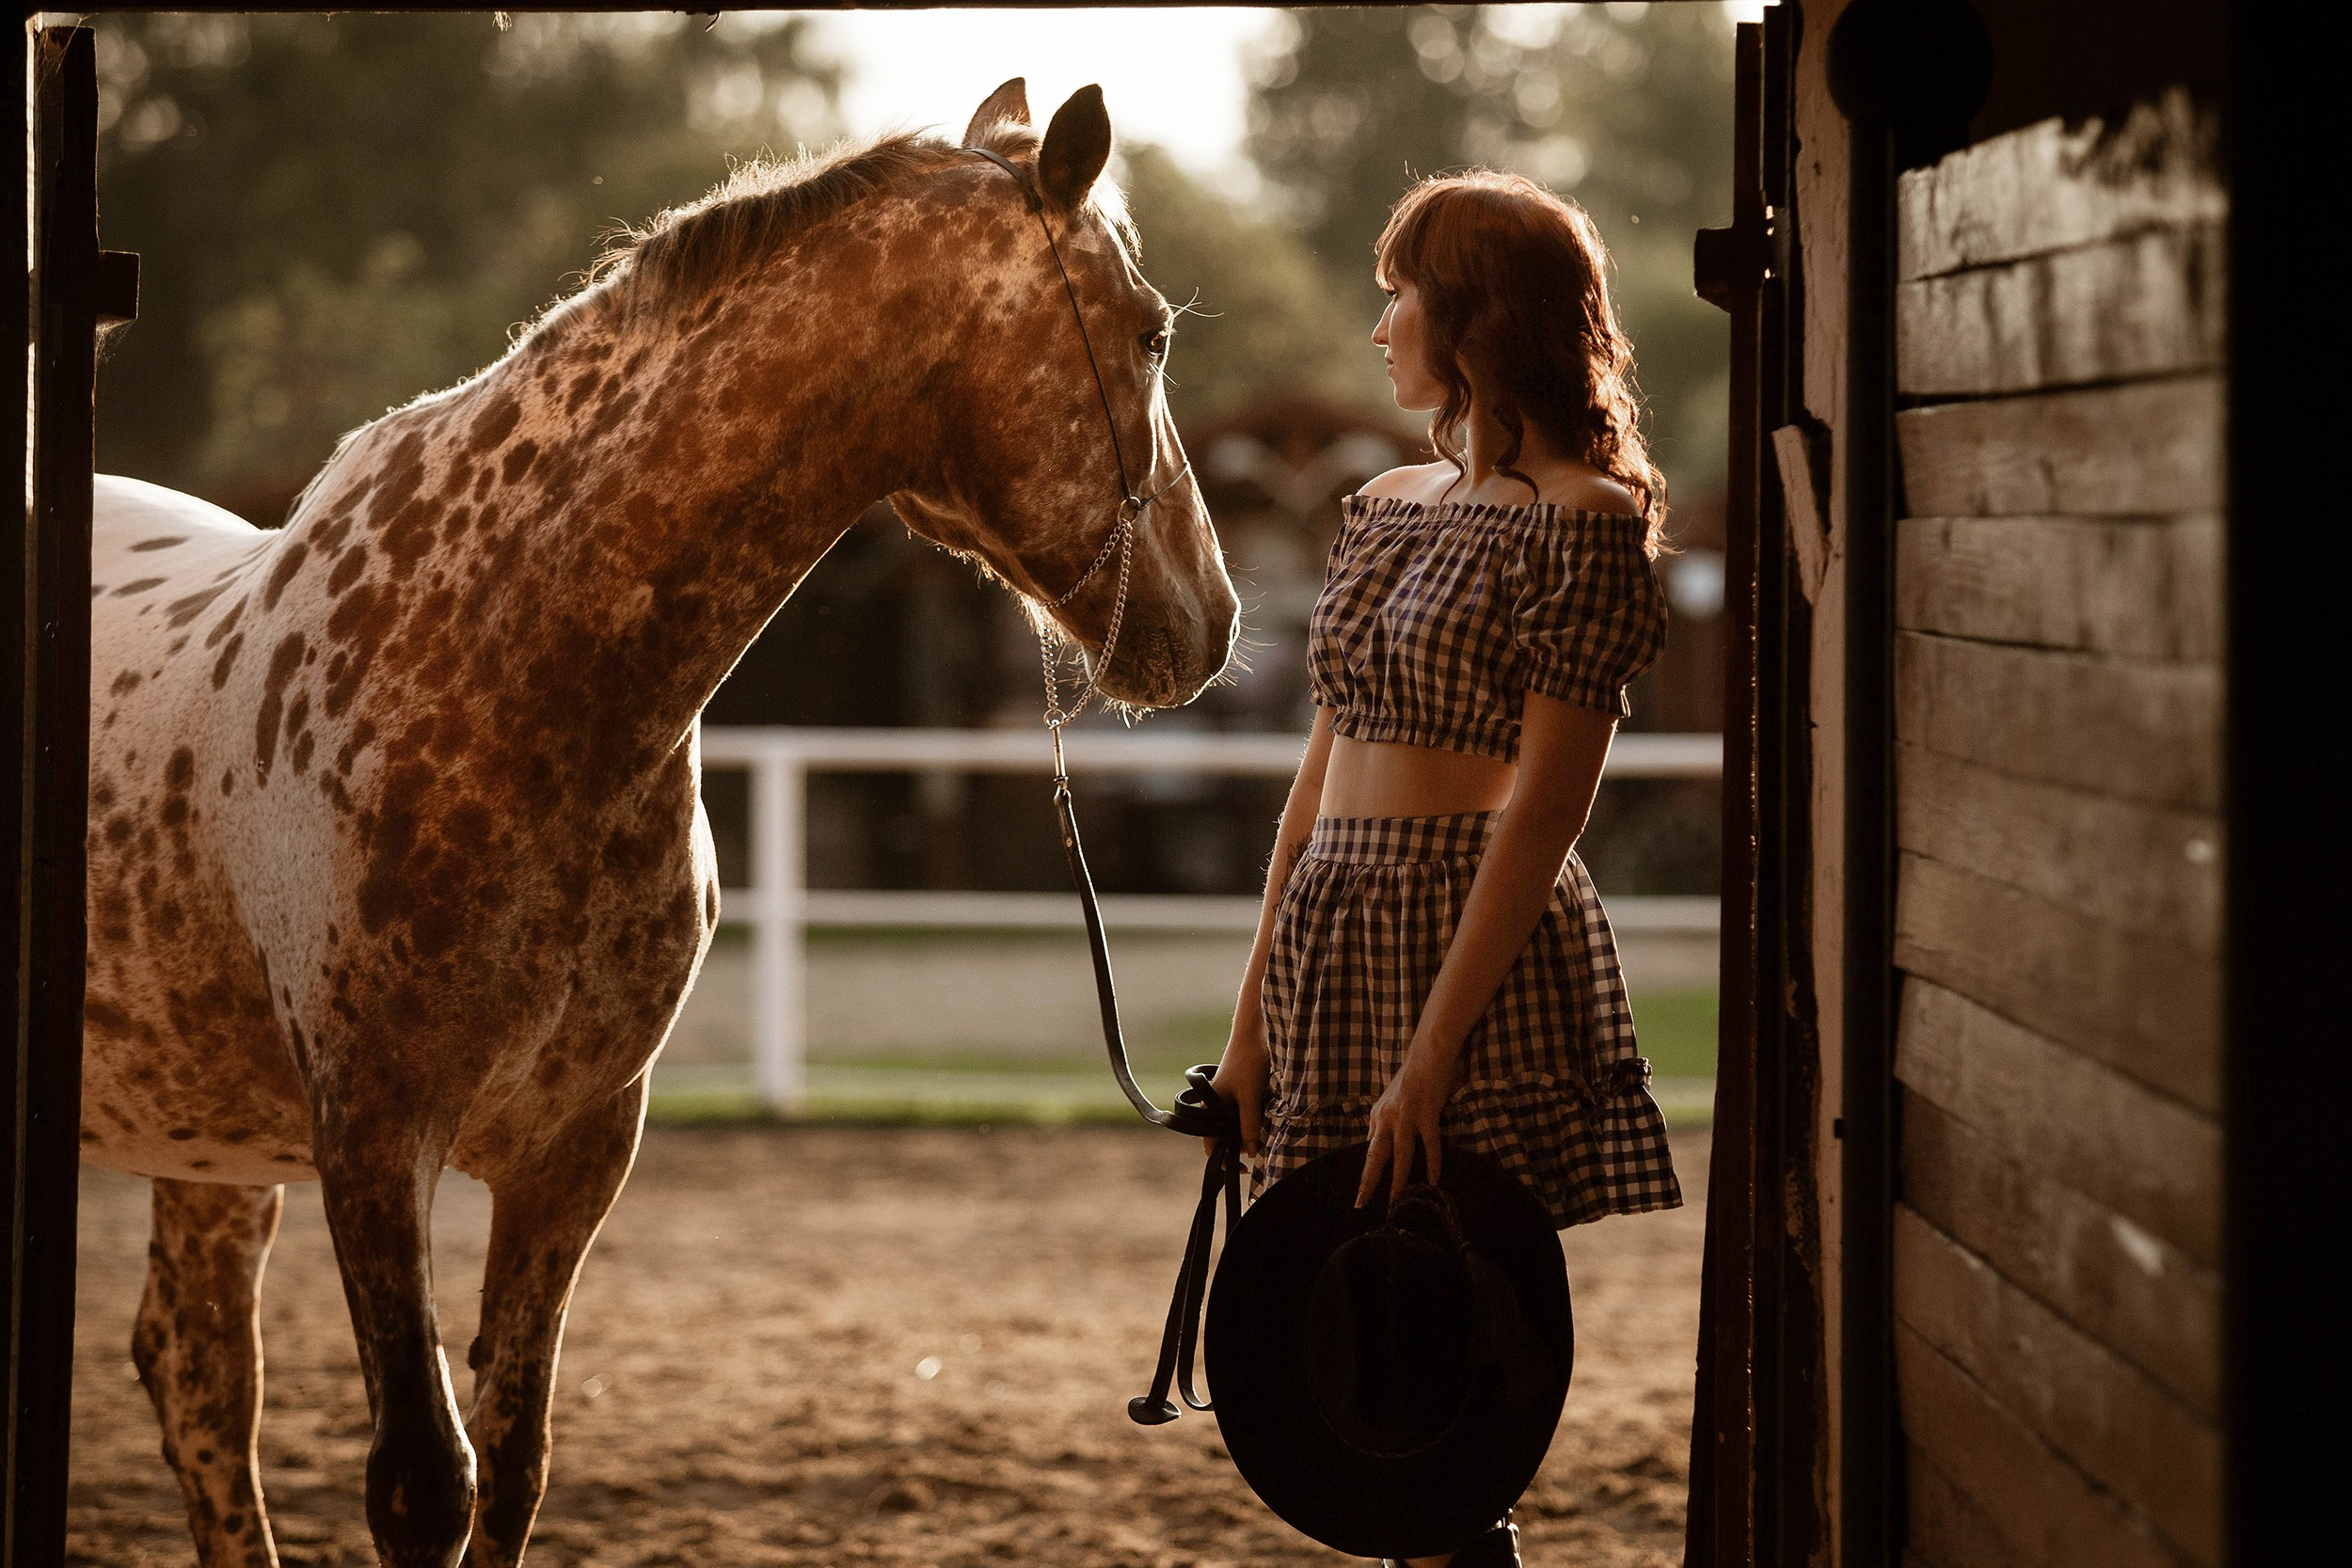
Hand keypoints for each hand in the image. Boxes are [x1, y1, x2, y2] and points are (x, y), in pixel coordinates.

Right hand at [1208, 1011, 1268, 1160]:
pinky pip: (1245, 1115)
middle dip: (1238, 1147)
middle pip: (1224, 1137)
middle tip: (1257, 1153)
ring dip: (1248, 1134)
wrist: (1254, 1033)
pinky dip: (1253, 1121)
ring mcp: (1228, 1099)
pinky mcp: (1241, 1093)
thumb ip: (1249, 1125)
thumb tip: (1250, 1153)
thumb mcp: (1249, 1097)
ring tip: (1263, 1137)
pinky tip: (1266, 1121)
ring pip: (1236, 1126)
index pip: (1210, 1143)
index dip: (1223, 1159)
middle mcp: (1216, 1106)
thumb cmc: (1247, 1063)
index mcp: (1209, 1108)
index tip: (1242, 1168)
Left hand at [1356, 1047, 1454, 1207]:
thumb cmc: (1411, 1077)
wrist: (1427, 1054)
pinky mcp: (1426, 1114)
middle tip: (1361, 1204)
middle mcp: (1386, 1118)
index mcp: (1377, 1115)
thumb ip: (1384, 1121)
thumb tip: (1377, 1143)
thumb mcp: (1390, 1100)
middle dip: (1368, 1181)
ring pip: (1401, 1155)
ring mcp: (1406, 1117)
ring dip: (1398, 1180)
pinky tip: (1433, 1180)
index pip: (1368, 1149)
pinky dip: (1432, 1164)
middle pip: (1375, 1156)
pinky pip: (1429, 1145)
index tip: (1360, 1192)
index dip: (1365, 1171)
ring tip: (1396, 1200)